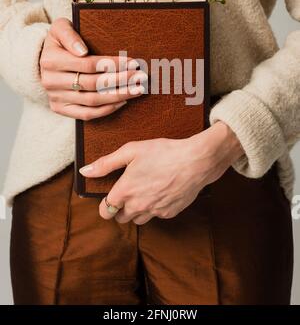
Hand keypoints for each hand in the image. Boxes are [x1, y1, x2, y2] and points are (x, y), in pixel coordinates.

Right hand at [40, 18, 146, 119]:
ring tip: (137, 89)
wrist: (44, 60)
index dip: (112, 64)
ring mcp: (56, 97)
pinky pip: (86, 114)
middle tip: (140, 77)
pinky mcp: (60, 109)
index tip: (132, 62)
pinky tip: (123, 102)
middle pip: (93, 84)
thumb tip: (82, 50)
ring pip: (92, 101)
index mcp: (51, 60)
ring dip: (118, 96)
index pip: (88, 64)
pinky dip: (107, 110)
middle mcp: (51, 81)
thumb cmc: (59, 42)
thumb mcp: (60, 28)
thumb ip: (69, 34)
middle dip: (120, 80)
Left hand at [80, 121, 243, 223]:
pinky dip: (155, 207)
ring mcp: (155, 211)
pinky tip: (160, 191)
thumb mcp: (131, 151)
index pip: (105, 211)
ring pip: (138, 220)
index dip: (105, 205)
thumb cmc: (163, 152)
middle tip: (128, 191)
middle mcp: (138, 206)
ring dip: (137, 210)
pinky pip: (156, 215)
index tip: (110, 197)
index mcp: (125, 191)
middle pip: (121, 218)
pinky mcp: (170, 213)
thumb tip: (85, 171)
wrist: (195, 161)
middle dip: (121, 208)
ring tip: (144, 191)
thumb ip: (106, 163)